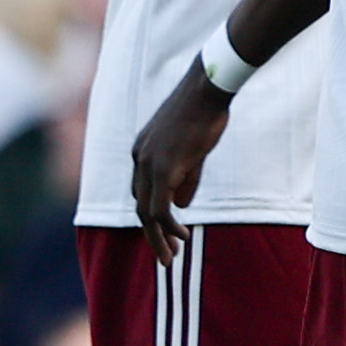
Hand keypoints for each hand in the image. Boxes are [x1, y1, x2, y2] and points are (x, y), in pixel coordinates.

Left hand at [130, 61, 232, 261]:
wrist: (206, 89)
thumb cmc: (204, 112)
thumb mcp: (193, 149)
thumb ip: (185, 177)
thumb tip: (182, 204)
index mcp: (142, 151)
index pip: (142, 192)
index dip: (153, 215)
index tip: (170, 231)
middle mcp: (139, 159)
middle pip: (140, 206)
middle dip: (152, 233)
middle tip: (167, 254)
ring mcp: (148, 164)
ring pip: (146, 212)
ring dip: (158, 237)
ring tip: (172, 255)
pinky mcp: (163, 169)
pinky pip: (160, 207)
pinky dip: (168, 226)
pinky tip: (182, 235)